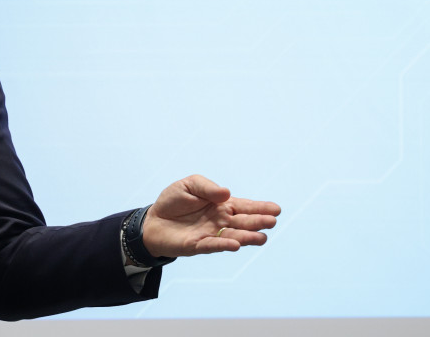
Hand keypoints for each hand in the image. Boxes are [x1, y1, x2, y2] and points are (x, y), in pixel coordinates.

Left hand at [141, 175, 280, 257]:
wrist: (153, 220)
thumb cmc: (174, 201)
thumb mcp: (190, 185)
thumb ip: (208, 188)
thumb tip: (226, 193)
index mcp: (221, 205)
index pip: (244, 206)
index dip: (260, 208)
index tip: (276, 209)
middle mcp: (220, 221)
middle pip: (243, 222)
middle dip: (258, 222)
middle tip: (272, 221)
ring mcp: (211, 234)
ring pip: (233, 236)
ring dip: (247, 237)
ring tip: (262, 238)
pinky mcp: (198, 245)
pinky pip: (213, 245)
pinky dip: (224, 245)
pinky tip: (236, 245)